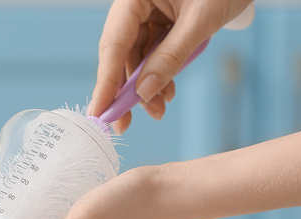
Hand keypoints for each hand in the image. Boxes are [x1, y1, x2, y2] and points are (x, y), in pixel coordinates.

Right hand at [89, 0, 252, 133]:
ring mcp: (147, 14)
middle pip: (120, 54)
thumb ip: (170, 57)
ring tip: (159, 110)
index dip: (105, 81)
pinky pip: (153, 54)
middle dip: (126, 90)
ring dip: (145, 87)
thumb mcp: (199, 23)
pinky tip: (167, 93)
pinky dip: (159, 75)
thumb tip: (145, 92)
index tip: (100, 112)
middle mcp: (135, 5)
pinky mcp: (161, 23)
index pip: (113, 43)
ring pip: (137, 58)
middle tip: (124, 124)